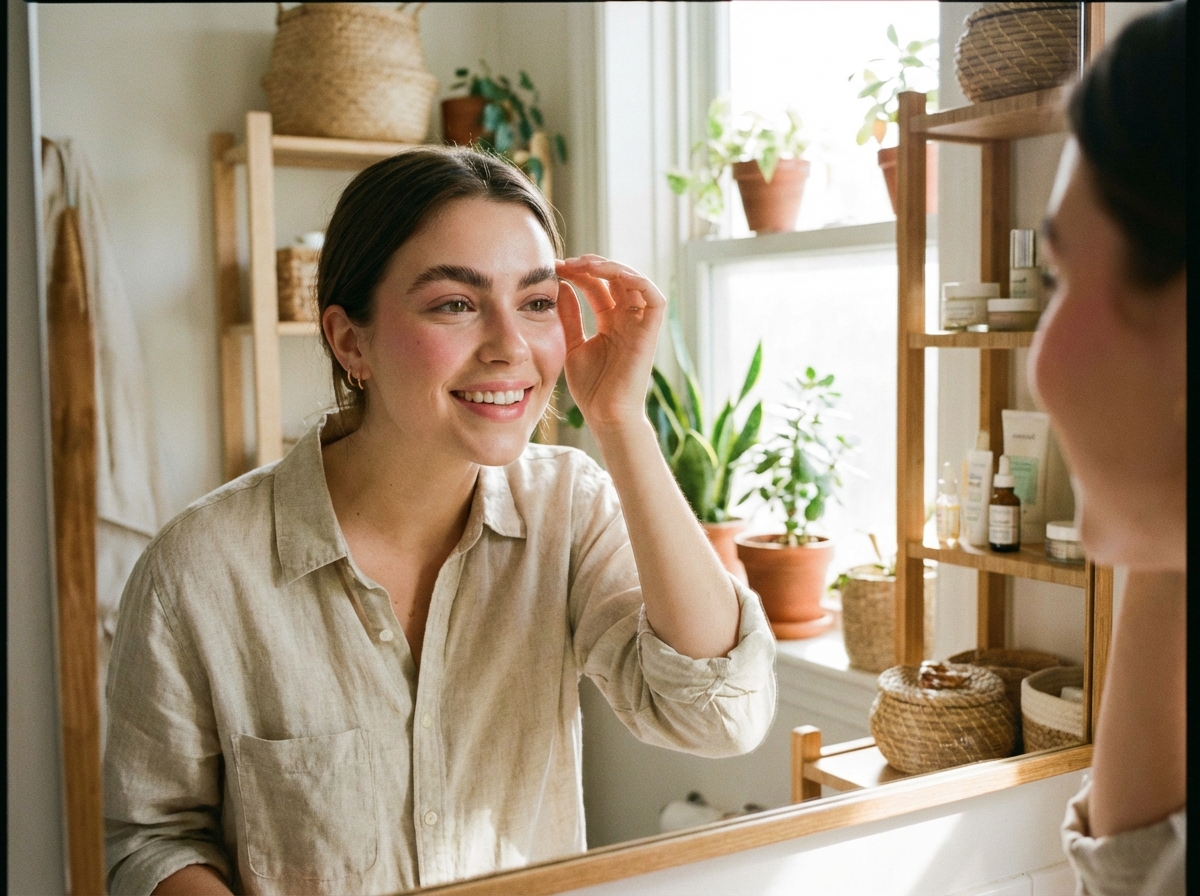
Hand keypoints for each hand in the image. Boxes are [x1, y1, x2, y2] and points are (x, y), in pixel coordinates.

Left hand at [556, 255, 665, 429]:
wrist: (605, 415)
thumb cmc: (591, 388)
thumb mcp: (571, 344)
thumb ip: (569, 316)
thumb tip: (561, 286)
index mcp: (610, 322)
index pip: (597, 286)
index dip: (578, 273)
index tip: (554, 268)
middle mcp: (627, 319)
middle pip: (615, 279)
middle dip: (592, 265)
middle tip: (567, 262)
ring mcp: (640, 325)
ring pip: (635, 281)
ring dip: (611, 267)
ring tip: (585, 264)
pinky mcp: (651, 332)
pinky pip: (654, 298)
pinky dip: (637, 280)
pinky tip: (611, 274)